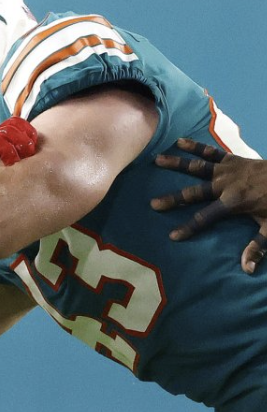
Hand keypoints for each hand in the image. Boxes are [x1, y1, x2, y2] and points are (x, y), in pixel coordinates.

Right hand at [150, 138, 266, 273]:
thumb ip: (257, 247)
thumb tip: (247, 269)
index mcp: (233, 203)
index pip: (206, 218)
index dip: (189, 227)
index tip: (173, 235)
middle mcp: (225, 185)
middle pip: (194, 193)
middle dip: (174, 199)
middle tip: (154, 204)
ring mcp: (227, 170)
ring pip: (197, 167)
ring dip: (177, 164)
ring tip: (157, 160)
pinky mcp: (231, 159)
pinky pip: (211, 152)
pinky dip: (195, 146)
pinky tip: (179, 142)